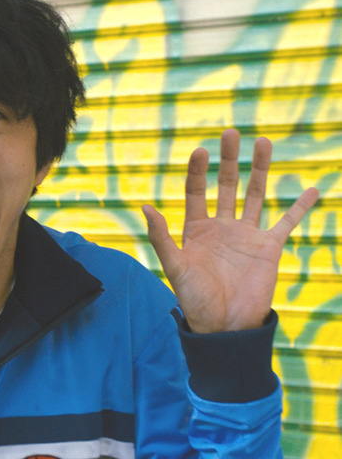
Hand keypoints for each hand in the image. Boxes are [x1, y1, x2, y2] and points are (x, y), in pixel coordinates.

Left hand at [142, 128, 318, 332]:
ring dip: (260, 170)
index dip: (198, 171)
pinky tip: (312, 189)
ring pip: (255, 195)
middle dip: (229, 160)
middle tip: (231, 132)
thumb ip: (161, 236)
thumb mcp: (174, 266)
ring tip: (263, 143)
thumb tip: (145, 206)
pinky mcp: (269, 247)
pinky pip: (287, 222)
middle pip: (226, 185)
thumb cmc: (194, 298)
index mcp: (196, 229)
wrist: (224, 326)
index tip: (201, 150)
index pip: (196, 191)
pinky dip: (300, 206)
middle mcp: (222, 227)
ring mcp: (246, 235)